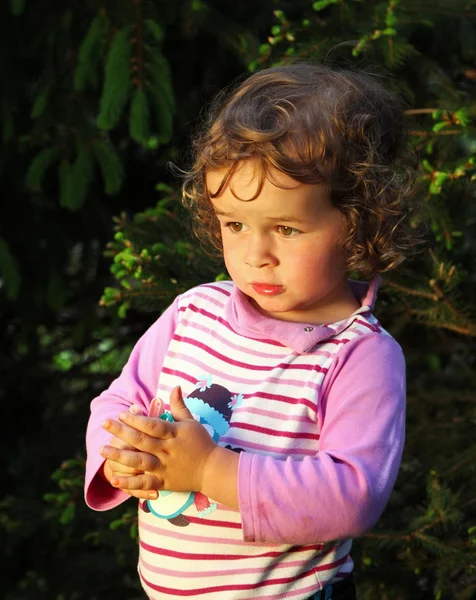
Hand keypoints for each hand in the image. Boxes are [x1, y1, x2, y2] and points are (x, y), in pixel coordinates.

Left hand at [100, 387, 217, 496]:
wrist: (212, 470)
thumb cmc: (201, 443)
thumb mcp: (191, 422)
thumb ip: (179, 406)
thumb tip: (175, 386)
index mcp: (174, 434)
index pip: (153, 425)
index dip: (137, 419)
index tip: (122, 414)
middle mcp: (167, 450)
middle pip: (142, 440)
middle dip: (122, 431)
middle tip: (105, 423)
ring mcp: (164, 467)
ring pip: (140, 461)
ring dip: (120, 455)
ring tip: (103, 449)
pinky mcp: (163, 482)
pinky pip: (145, 483)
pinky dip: (130, 483)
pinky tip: (115, 480)